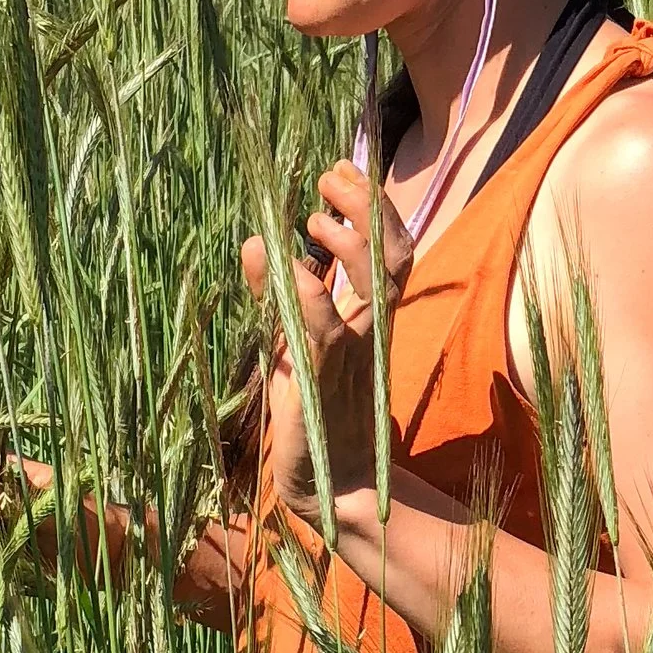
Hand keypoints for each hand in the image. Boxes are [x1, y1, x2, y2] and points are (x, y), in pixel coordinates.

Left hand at [240, 160, 413, 527]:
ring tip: (311, 219)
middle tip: (331, 175)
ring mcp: (356, 355)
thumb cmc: (312, 412)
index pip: (391, 250)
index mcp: (370, 318)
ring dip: (348, 244)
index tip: (341, 168)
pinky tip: (288, 271)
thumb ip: (278, 293)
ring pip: (376, 286)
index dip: (373, 206)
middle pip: (395, 256)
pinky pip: (328, 332)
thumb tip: (257, 242)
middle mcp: (372, 331)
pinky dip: (309, 296)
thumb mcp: (291, 340)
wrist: (331, 484)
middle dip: (369, 209)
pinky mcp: (326, 381)